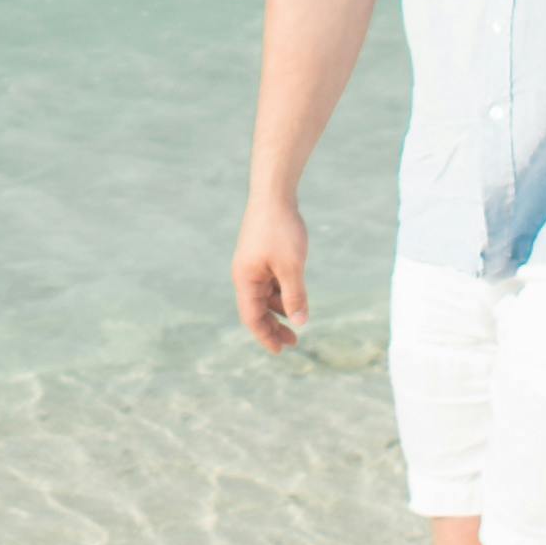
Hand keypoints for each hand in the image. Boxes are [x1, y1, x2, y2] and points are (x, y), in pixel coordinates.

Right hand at [232, 199, 311, 353]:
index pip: (252, 317)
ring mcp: (253, 264)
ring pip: (265, 296)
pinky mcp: (262, 255)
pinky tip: (296, 296)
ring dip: (279, 310)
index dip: (266, 336)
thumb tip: (300, 322)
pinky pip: (270, 282)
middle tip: (293, 342)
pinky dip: (281, 293)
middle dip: (273, 327)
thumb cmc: (281, 229)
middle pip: (257, 309)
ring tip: (297, 320)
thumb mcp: (292, 267)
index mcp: (246, 279)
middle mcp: (245, 274)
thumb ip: (295, 296)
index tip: (281, 351)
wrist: (274, 194)